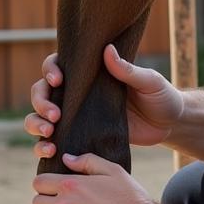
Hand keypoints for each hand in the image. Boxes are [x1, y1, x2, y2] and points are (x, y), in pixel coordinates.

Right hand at [24, 45, 184, 158]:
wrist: (168, 125)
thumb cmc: (160, 96)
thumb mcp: (148, 81)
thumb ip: (128, 70)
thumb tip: (108, 51)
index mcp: (89, 73)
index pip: (57, 65)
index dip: (50, 70)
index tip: (58, 81)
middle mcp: (76, 93)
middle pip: (41, 92)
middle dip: (40, 103)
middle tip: (54, 116)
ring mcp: (75, 116)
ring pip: (39, 117)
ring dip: (35, 124)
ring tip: (48, 135)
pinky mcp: (79, 137)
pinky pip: (52, 141)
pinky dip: (43, 146)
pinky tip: (49, 152)